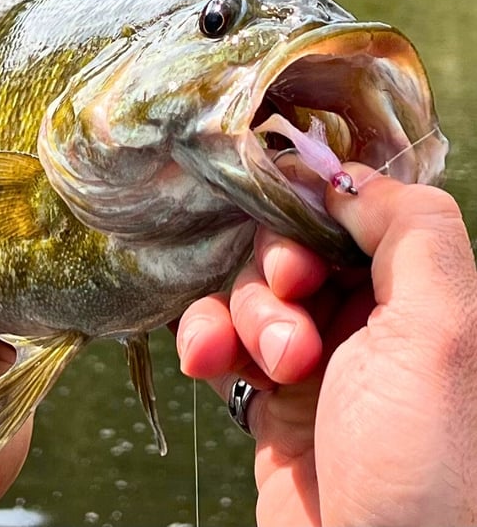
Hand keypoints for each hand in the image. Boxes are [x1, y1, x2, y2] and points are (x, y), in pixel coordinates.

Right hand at [177, 164, 476, 526]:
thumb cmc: (423, 467)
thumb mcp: (443, 334)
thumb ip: (413, 232)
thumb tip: (348, 179)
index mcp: (415, 292)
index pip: (349, 212)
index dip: (311, 213)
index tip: (299, 243)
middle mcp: (365, 316)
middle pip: (289, 247)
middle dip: (275, 275)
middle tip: (291, 317)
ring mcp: (311, 354)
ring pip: (249, 290)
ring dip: (239, 314)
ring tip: (263, 363)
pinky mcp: (265, 392)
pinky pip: (221, 336)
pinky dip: (205, 338)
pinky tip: (206, 359)